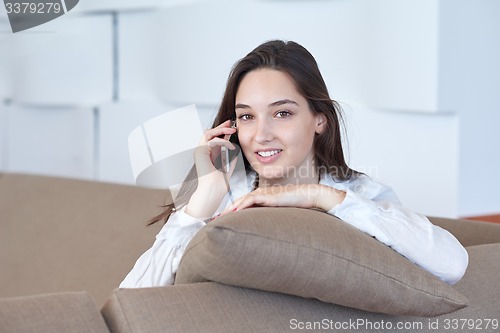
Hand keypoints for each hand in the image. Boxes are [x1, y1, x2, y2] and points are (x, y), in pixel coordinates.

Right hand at [185, 120, 237, 218]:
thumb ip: (229, 159)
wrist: (214, 189)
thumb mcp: (227, 166)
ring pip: (208, 133)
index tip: (231, 129)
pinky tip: (230, 145)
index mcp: (207, 155)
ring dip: (221, 130)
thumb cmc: (219, 183)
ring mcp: (199, 151)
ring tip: (232, 130)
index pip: (213, 139)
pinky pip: (211, 140)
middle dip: (221, 127)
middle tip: (231, 124)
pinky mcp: (200, 151)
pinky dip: (222, 140)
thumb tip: (234, 150)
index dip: (222, 132)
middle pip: (209, 133)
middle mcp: (202, 152)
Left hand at [219, 184, 345, 216]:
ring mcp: (261, 193)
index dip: (229, 215)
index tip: (218, 223)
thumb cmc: (296, 207)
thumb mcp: (278, 215)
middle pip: (236, 204)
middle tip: (210, 223)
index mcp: (259, 199)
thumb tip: (262, 235)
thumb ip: (269, 221)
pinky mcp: (266, 195)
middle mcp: (257, 195)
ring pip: (239, 202)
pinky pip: (249, 200)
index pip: (240, 207)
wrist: (308, 196)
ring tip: (217, 220)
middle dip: (224, 213)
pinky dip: (240, 206)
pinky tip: (233, 213)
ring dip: (227, 211)